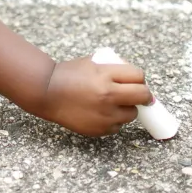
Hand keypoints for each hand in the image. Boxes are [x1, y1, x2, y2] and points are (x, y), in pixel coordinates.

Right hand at [37, 57, 152, 136]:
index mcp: (105, 75)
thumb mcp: (92, 63)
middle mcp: (108, 95)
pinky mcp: (99, 129)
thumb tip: (137, 79)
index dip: (140, 78)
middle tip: (141, 96)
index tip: (138, 82)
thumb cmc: (69, 74)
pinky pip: (117, 126)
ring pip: (131, 114)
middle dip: (144, 96)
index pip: (139, 76)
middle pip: (142, 96)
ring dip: (127, 109)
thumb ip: (113, 69)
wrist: (47, 92)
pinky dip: (113, 120)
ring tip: (114, 103)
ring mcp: (104, 114)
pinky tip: (100, 112)